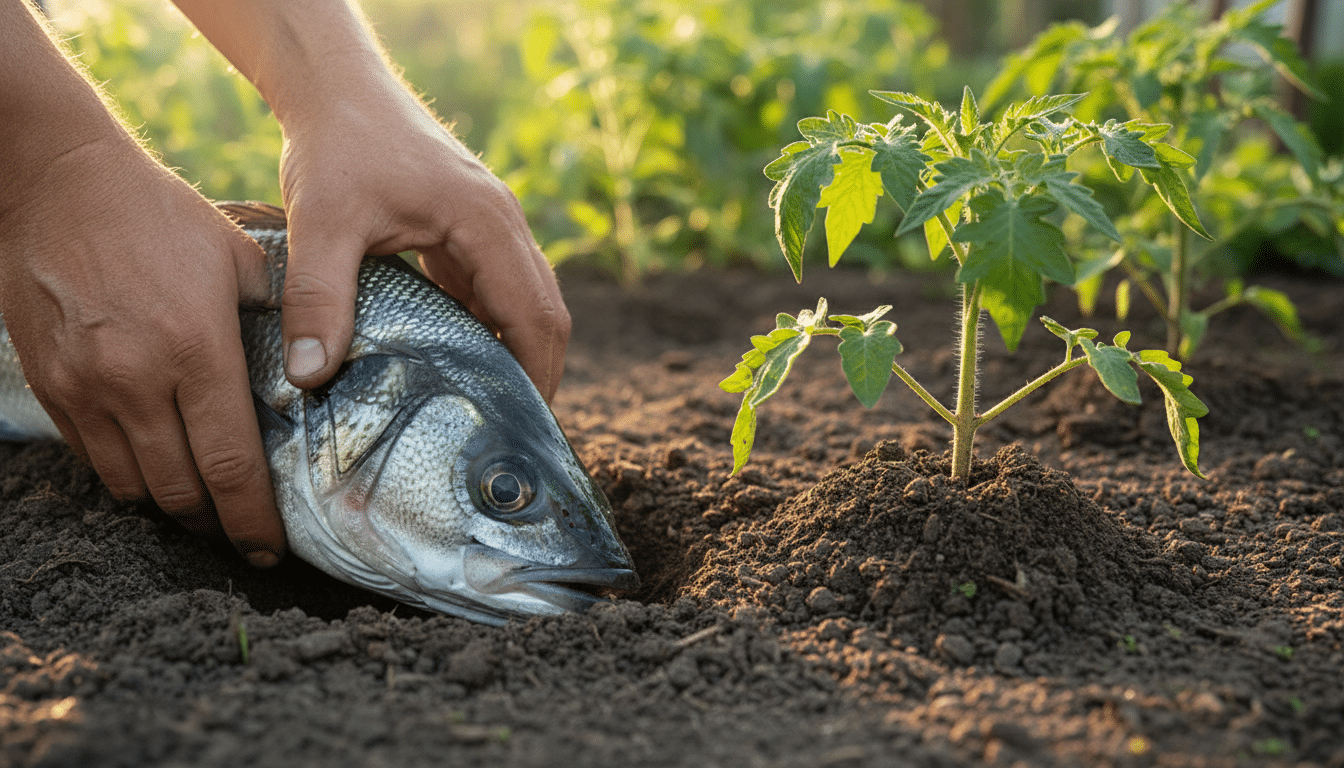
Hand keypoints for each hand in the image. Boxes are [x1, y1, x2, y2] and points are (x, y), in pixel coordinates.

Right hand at [0, 136, 285, 565]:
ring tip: (200, 502)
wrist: (56, 182)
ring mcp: (85, 388)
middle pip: (179, 492)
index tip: (271, 549)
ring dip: (169, 505)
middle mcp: (135, 380)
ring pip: (130, 486)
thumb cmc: (160, 216)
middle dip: (214, 523)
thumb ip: (280, 316)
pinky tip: (154, 465)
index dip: (253, 520)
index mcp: (195, 350)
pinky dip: (126, 475)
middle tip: (241, 531)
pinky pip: (91, 458)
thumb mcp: (239, 256)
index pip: (230, 464)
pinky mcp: (50, 385)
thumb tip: (317, 367)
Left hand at [273, 80, 569, 400]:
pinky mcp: (468, 230)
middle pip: (545, 313)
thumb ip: (319, 298)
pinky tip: (456, 365)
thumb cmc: (334, 145)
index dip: (536, 376)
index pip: (536, 316)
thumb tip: (309, 377)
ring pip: (524, 303)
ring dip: (513, 353)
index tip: (518, 428)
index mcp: (487, 223)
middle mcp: (503, 224)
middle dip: (534, 373)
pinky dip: (488, 330)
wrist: (335, 88)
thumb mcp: (321, 223)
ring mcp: (490, 226)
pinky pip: (495, 290)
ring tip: (484, 411)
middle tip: (506, 434)